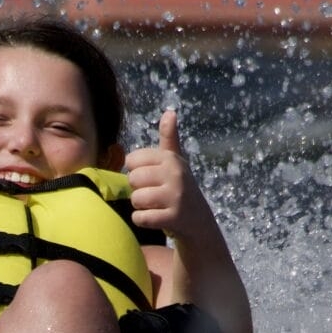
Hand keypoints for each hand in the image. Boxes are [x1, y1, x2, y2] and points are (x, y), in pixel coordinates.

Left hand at [122, 108, 198, 233]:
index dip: (136, 172)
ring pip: (136, 199)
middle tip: (154, 194)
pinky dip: (142, 220)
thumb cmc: (180, 187)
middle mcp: (175, 174)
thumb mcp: (175, 161)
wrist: (199, 221)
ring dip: (140, 206)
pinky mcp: (173, 217)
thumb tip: (170, 111)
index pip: (132, 160)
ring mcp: (175, 196)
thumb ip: (169, 138)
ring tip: (155, 206)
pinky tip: (155, 218)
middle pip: (133, 179)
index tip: (151, 178)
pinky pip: (141, 217)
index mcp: (171, 158)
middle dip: (138, 190)